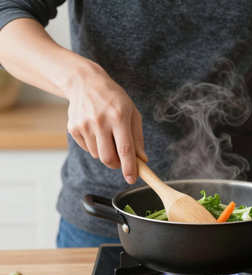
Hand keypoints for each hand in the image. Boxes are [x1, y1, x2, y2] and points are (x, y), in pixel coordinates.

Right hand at [65, 61, 147, 183]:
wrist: (84, 82)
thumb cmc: (113, 98)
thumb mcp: (132, 112)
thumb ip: (137, 137)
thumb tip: (142, 159)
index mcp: (119, 116)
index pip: (125, 149)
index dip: (129, 167)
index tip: (132, 179)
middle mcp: (100, 121)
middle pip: (108, 158)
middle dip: (116, 165)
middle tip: (121, 160)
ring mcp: (84, 125)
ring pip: (97, 155)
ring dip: (105, 152)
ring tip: (107, 136)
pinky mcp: (73, 128)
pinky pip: (87, 149)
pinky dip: (94, 146)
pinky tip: (96, 131)